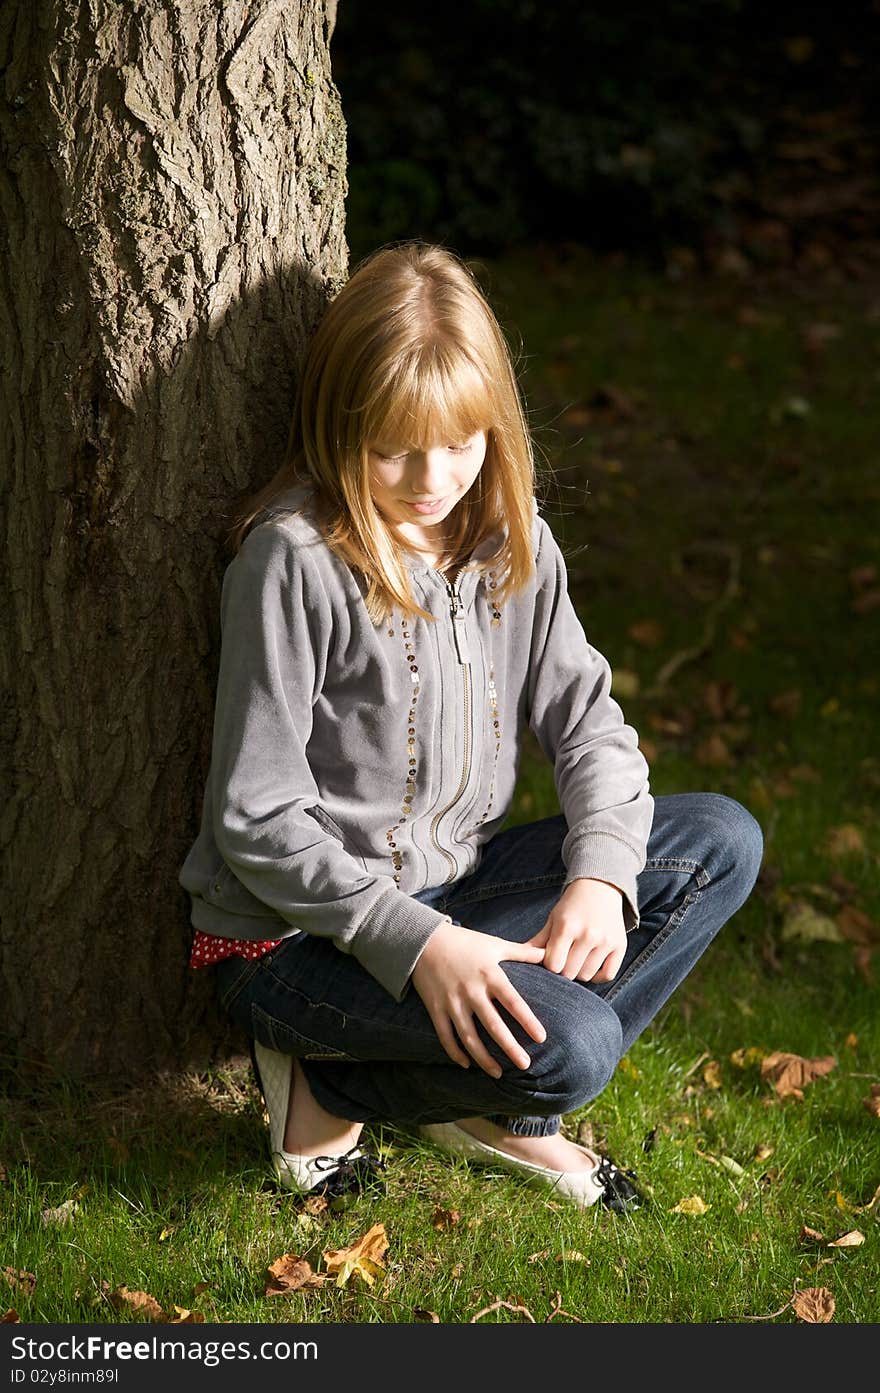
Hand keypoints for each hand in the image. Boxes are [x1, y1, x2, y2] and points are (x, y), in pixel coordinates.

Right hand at [411, 920, 546, 1076]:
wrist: (423, 940)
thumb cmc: (465, 942)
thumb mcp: (495, 944)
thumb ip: (523, 952)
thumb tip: (549, 954)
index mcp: (489, 975)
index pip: (513, 1001)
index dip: (527, 1020)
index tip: (542, 1038)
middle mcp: (471, 991)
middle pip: (492, 1025)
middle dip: (509, 1047)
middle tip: (525, 1065)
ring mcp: (451, 1002)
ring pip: (468, 1037)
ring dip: (483, 1058)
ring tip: (499, 1073)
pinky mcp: (435, 1009)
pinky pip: (445, 1036)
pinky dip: (455, 1053)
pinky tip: (468, 1065)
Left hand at [527, 878, 626, 983]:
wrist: (600, 888)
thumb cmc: (572, 906)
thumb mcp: (553, 919)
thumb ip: (538, 941)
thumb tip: (518, 958)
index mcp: (567, 926)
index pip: (553, 965)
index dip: (550, 966)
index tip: (551, 959)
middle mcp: (588, 934)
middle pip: (569, 973)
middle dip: (563, 970)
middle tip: (564, 960)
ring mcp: (605, 941)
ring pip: (586, 975)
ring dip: (579, 972)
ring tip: (576, 959)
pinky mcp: (620, 946)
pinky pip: (607, 975)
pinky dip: (598, 976)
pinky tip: (591, 965)